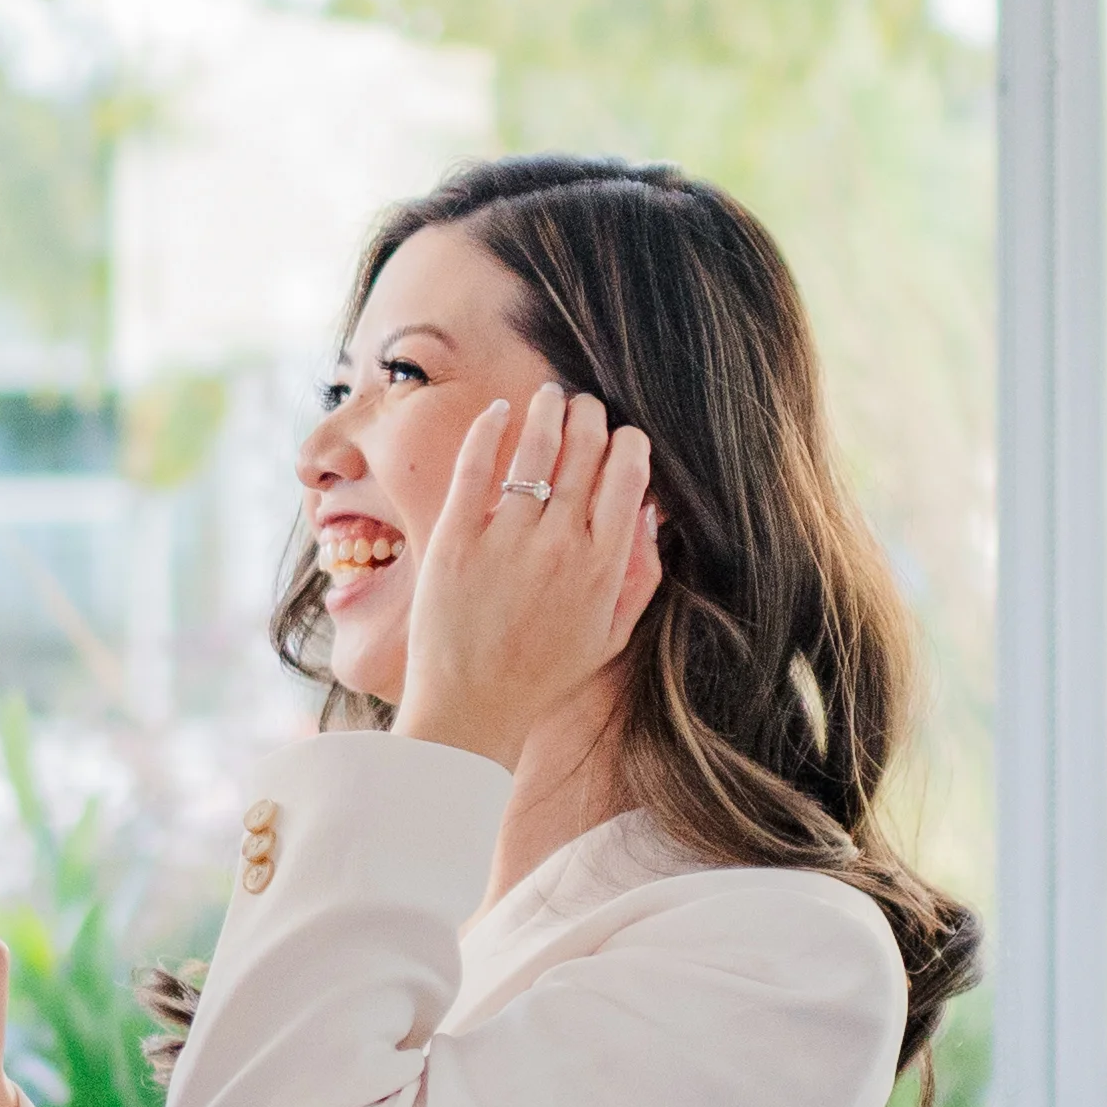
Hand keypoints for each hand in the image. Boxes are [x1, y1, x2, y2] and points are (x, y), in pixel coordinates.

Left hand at [390, 387, 658, 776]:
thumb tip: (650, 508)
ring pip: (537, 447)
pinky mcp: (456, 538)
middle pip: (585, 450)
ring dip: (548, 410)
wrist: (471, 708)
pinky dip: (490, 428)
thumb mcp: (612, 632)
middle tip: (584, 407)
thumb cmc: (544, 673)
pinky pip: (477, 465)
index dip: (630, 443)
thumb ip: (641, 572)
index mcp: (603, 566)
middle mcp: (560, 545)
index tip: (622, 438)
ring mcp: (506, 539)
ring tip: (550, 397)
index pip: (629, 475)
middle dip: (591, 416)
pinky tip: (499, 411)